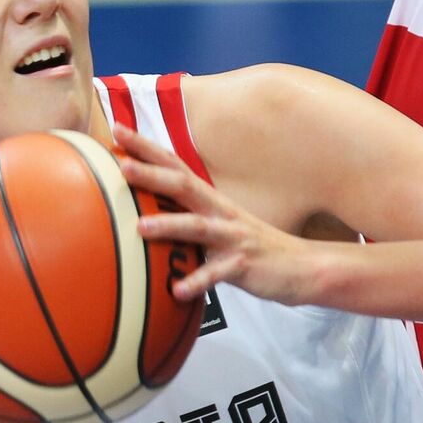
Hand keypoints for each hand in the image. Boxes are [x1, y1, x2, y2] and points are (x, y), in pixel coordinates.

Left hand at [116, 125, 322, 306]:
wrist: (303, 267)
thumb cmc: (251, 248)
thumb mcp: (218, 227)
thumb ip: (187, 219)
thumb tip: (146, 213)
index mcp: (211, 201)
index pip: (175, 167)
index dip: (148, 149)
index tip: (119, 131)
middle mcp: (220, 213)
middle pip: (183, 186)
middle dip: (152, 175)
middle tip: (121, 165)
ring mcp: (232, 237)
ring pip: (198, 228)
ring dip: (169, 225)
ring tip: (140, 227)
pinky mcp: (243, 265)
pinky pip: (218, 274)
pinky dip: (197, 282)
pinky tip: (177, 291)